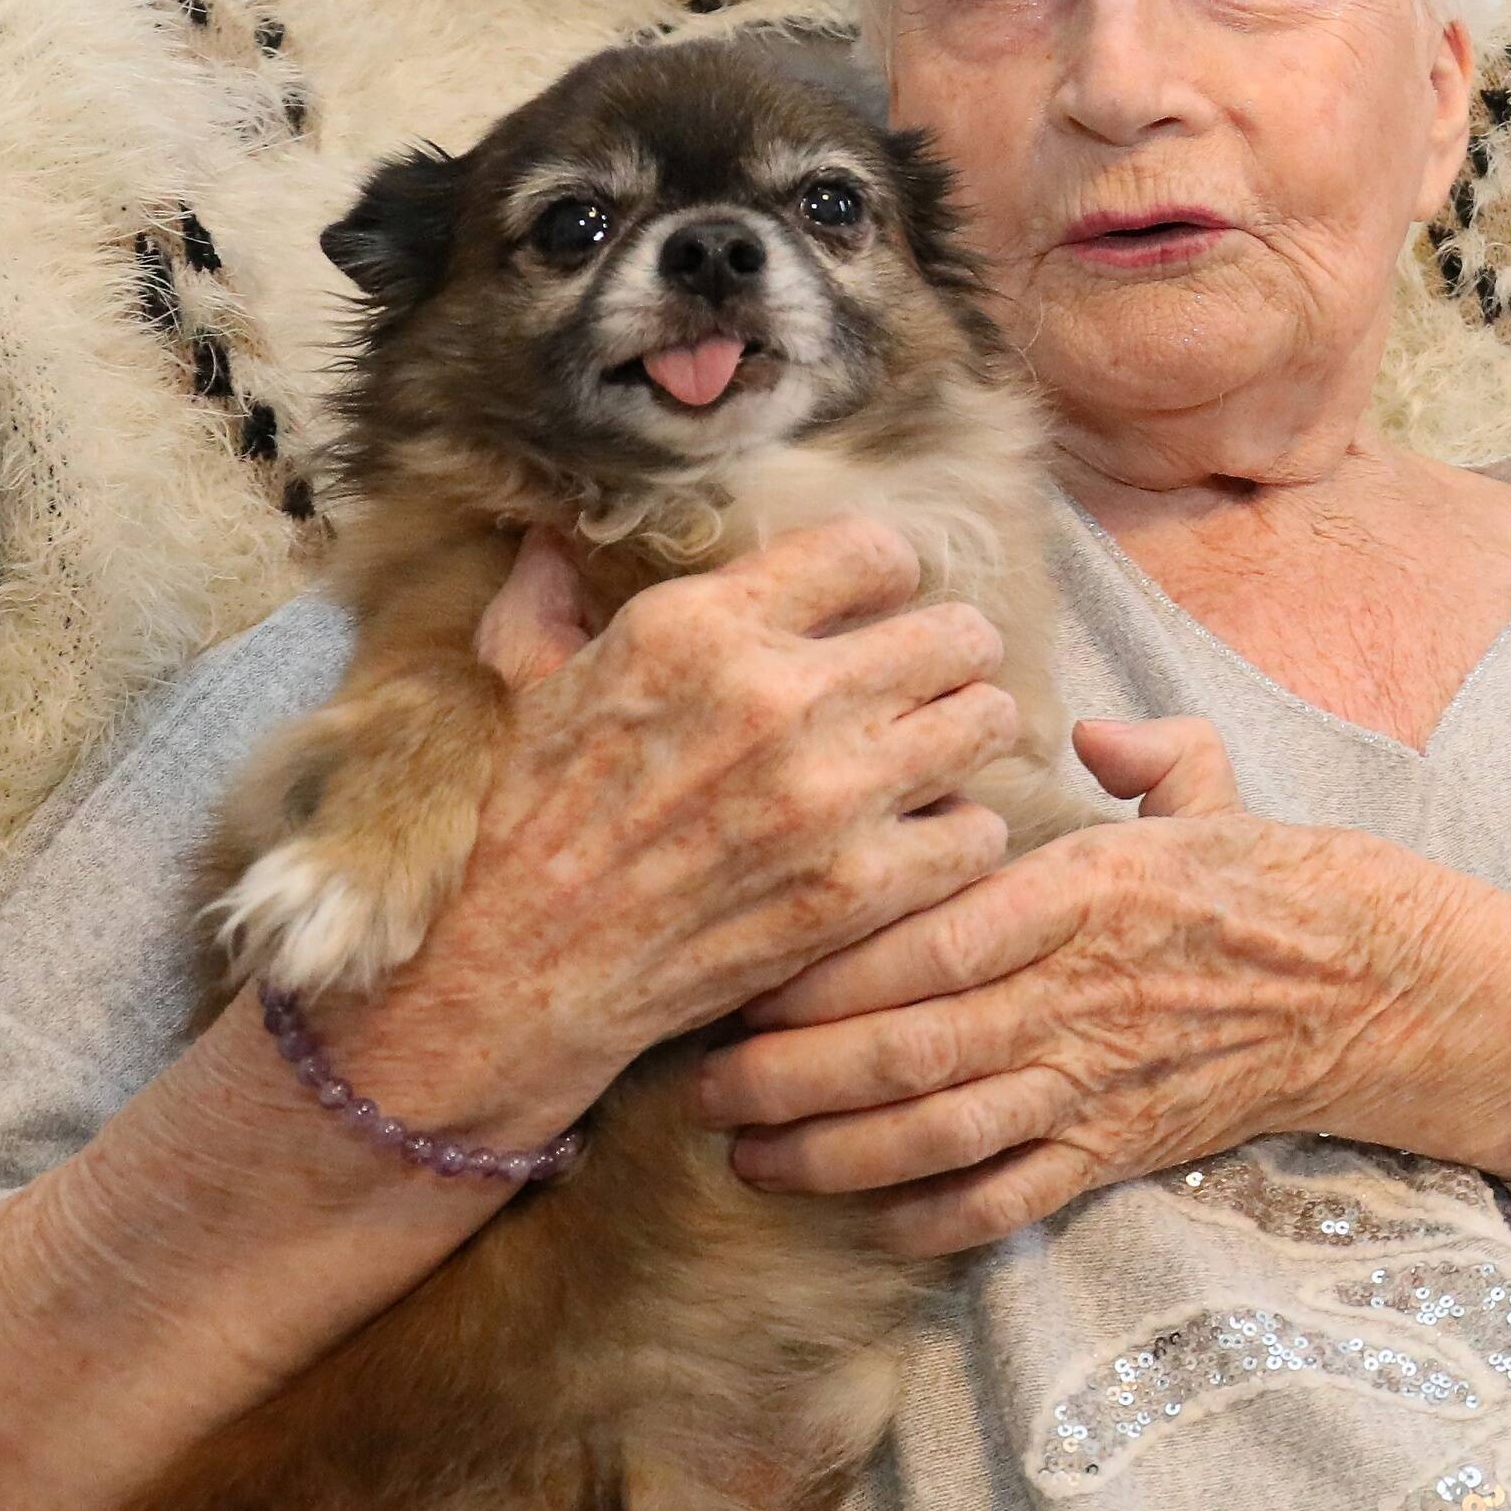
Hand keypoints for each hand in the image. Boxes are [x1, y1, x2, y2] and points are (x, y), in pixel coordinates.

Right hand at [321, 522, 1023, 1146]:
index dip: (883, 577)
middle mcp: (778, 696)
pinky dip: (955, 838)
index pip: (873, 549)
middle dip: (947, 657)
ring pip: (989, 720)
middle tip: (919, 687)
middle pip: (959, 633)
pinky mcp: (858, 887)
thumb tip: (547, 537)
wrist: (520, 973)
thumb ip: (549, 600)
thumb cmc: (521, 825)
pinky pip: (979, 830)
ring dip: (962, 739)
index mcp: (700, 628)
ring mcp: (829, 795)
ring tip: (925, 760)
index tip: (870, 609)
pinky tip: (912, 843)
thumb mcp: (526, 687)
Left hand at [692, 714, 1510, 1254]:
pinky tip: (865, 1220)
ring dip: (831, 1153)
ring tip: (748, 1154)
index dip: (819, 963)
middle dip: (785, 1070)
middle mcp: (1080, 989)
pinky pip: (1012, 1199)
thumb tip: (1086, 732)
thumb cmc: (1288, 881)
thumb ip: (1136, 755)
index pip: (922, 932)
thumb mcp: (1214, 788)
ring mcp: (1102, 1077)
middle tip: (698, 1078)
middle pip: (903, 1043)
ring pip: (939, 1132)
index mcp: (1085, 888)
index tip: (739, 964)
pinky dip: (933, 1221)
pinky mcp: (1126, 1147)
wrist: (1394, 986)